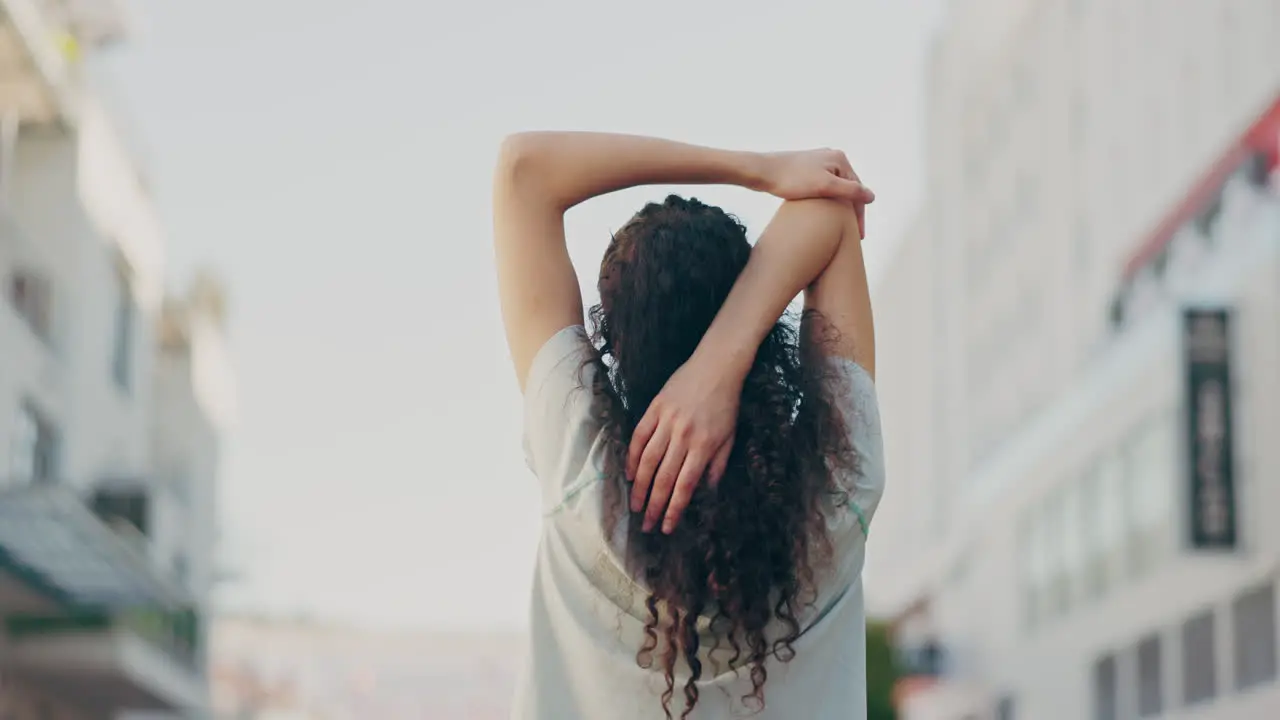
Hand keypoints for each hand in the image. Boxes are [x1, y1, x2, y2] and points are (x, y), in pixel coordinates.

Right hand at [627, 352, 742, 533]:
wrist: (717, 366)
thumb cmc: (726, 404)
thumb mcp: (729, 437)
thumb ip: (717, 466)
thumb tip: (706, 491)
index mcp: (704, 446)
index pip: (685, 486)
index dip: (674, 509)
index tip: (666, 527)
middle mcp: (683, 437)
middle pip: (664, 478)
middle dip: (654, 505)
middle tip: (646, 525)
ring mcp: (667, 422)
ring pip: (648, 461)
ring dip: (639, 486)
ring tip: (635, 505)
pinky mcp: (655, 408)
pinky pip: (639, 437)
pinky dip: (632, 456)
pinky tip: (629, 474)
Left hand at [760, 149, 871, 236]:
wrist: (762, 171)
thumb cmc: (792, 179)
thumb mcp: (825, 186)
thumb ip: (850, 191)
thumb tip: (872, 197)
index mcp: (840, 158)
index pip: (857, 190)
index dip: (859, 215)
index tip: (858, 236)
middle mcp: (831, 157)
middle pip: (847, 190)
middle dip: (850, 213)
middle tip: (853, 237)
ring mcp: (818, 163)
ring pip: (836, 191)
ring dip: (839, 209)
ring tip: (841, 229)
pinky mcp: (806, 171)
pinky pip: (824, 190)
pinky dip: (827, 204)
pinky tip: (825, 217)